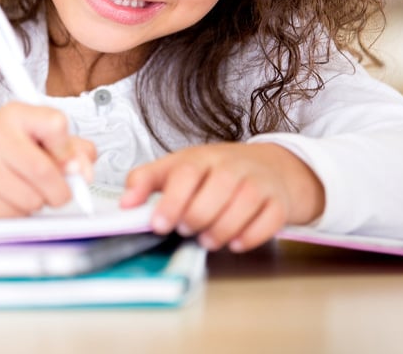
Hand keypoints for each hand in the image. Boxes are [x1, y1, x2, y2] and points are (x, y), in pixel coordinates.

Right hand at [0, 102, 96, 216]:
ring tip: (22, 190)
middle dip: (60, 190)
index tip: (68, 162)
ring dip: (37, 203)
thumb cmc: (2, 149)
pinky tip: (6, 199)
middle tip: (55, 190)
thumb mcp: (36, 136)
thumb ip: (72, 148)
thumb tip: (85, 171)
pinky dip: (18, 214)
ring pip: (32, 200)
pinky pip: (13, 216)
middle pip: (47, 172)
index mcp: (15, 114)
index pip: (56, 124)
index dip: (69, 150)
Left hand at [120, 142, 324, 251]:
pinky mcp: (277, 201)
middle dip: (197, 216)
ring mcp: (257, 182)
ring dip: (222, 228)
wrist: (268, 167)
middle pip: (217, 188)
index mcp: (200, 157)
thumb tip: (125, 203)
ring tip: (206, 240)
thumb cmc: (214, 171)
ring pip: (244, 203)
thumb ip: (145, 181)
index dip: (171, 200)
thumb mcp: (175, 168)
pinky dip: (252, 235)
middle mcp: (231, 166)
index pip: (186, 172)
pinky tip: (235, 243)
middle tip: (185, 231)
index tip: (159, 224)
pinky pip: (270, 219)